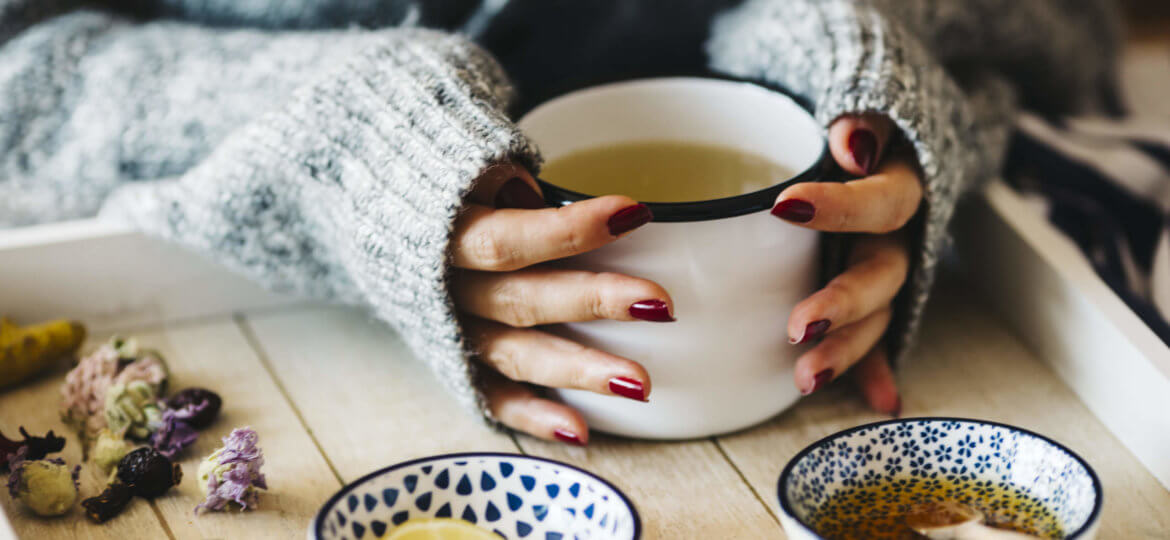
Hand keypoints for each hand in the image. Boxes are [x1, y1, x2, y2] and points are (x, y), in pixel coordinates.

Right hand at [450, 163, 672, 444]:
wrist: (374, 224)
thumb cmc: (442, 190)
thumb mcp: (458, 164)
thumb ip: (501, 178)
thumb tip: (546, 200)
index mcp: (444, 236)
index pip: (506, 238)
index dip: (569, 229)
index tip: (634, 213)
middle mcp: (445, 291)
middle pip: (522, 300)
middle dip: (593, 303)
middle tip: (658, 304)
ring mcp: (452, 335)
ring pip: (516, 356)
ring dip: (578, 371)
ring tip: (639, 383)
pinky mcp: (458, 367)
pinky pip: (496, 399)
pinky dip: (535, 417)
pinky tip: (581, 431)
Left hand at [772, 114, 922, 415]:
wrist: (876, 131)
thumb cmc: (853, 120)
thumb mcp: (862, 101)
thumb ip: (860, 119)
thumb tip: (854, 141)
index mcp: (899, 185)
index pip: (882, 201)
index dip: (840, 206)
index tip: (784, 207)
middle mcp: (899, 235)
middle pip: (884, 274)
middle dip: (845, 304)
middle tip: (800, 326)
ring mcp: (885, 270)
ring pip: (877, 316)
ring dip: (847, 350)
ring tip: (806, 378)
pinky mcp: (870, 296)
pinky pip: (875, 339)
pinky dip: (874, 370)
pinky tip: (879, 401)